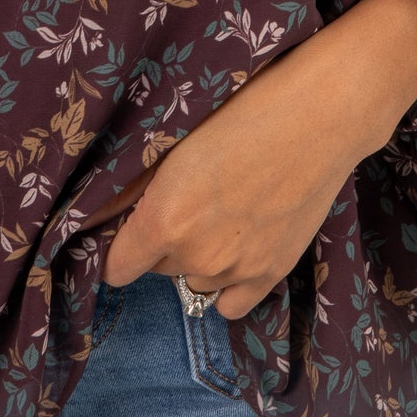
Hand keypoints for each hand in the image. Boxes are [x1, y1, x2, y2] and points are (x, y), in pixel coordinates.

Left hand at [98, 0, 416, 319]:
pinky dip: (227, 284)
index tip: (124, 233)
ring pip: (195, 280)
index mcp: (164, 220)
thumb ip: (135, 191)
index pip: (116, 267)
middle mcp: (196, 255)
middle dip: (163, 241)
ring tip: (221, 214)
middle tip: (188, 200)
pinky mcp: (272, 274)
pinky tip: (236, 250)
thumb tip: (99, 216)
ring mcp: (237, 270)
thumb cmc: (243, 113)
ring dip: (197, 258)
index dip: (116, 248)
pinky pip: (230, 304)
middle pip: (158, 267)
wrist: (318, 117)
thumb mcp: (175, 144)